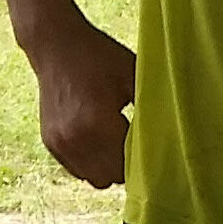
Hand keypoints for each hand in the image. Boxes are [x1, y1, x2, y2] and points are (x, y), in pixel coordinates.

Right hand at [25, 16, 138, 190]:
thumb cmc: (98, 56)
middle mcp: (76, 139)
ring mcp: (60, 143)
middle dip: (125, 167)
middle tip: (135, 147)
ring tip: (116, 144)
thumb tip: (172, 130)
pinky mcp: (50, 142)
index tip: (150, 148)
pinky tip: (99, 140)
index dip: (142, 161)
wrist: (55, 45)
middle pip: (111, 178)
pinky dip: (90, 162)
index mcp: (98, 123)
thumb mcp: (131, 75)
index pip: (128, 165)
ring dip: (107, 168)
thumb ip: (151, 105)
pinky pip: (77, 170)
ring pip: (93, 178)